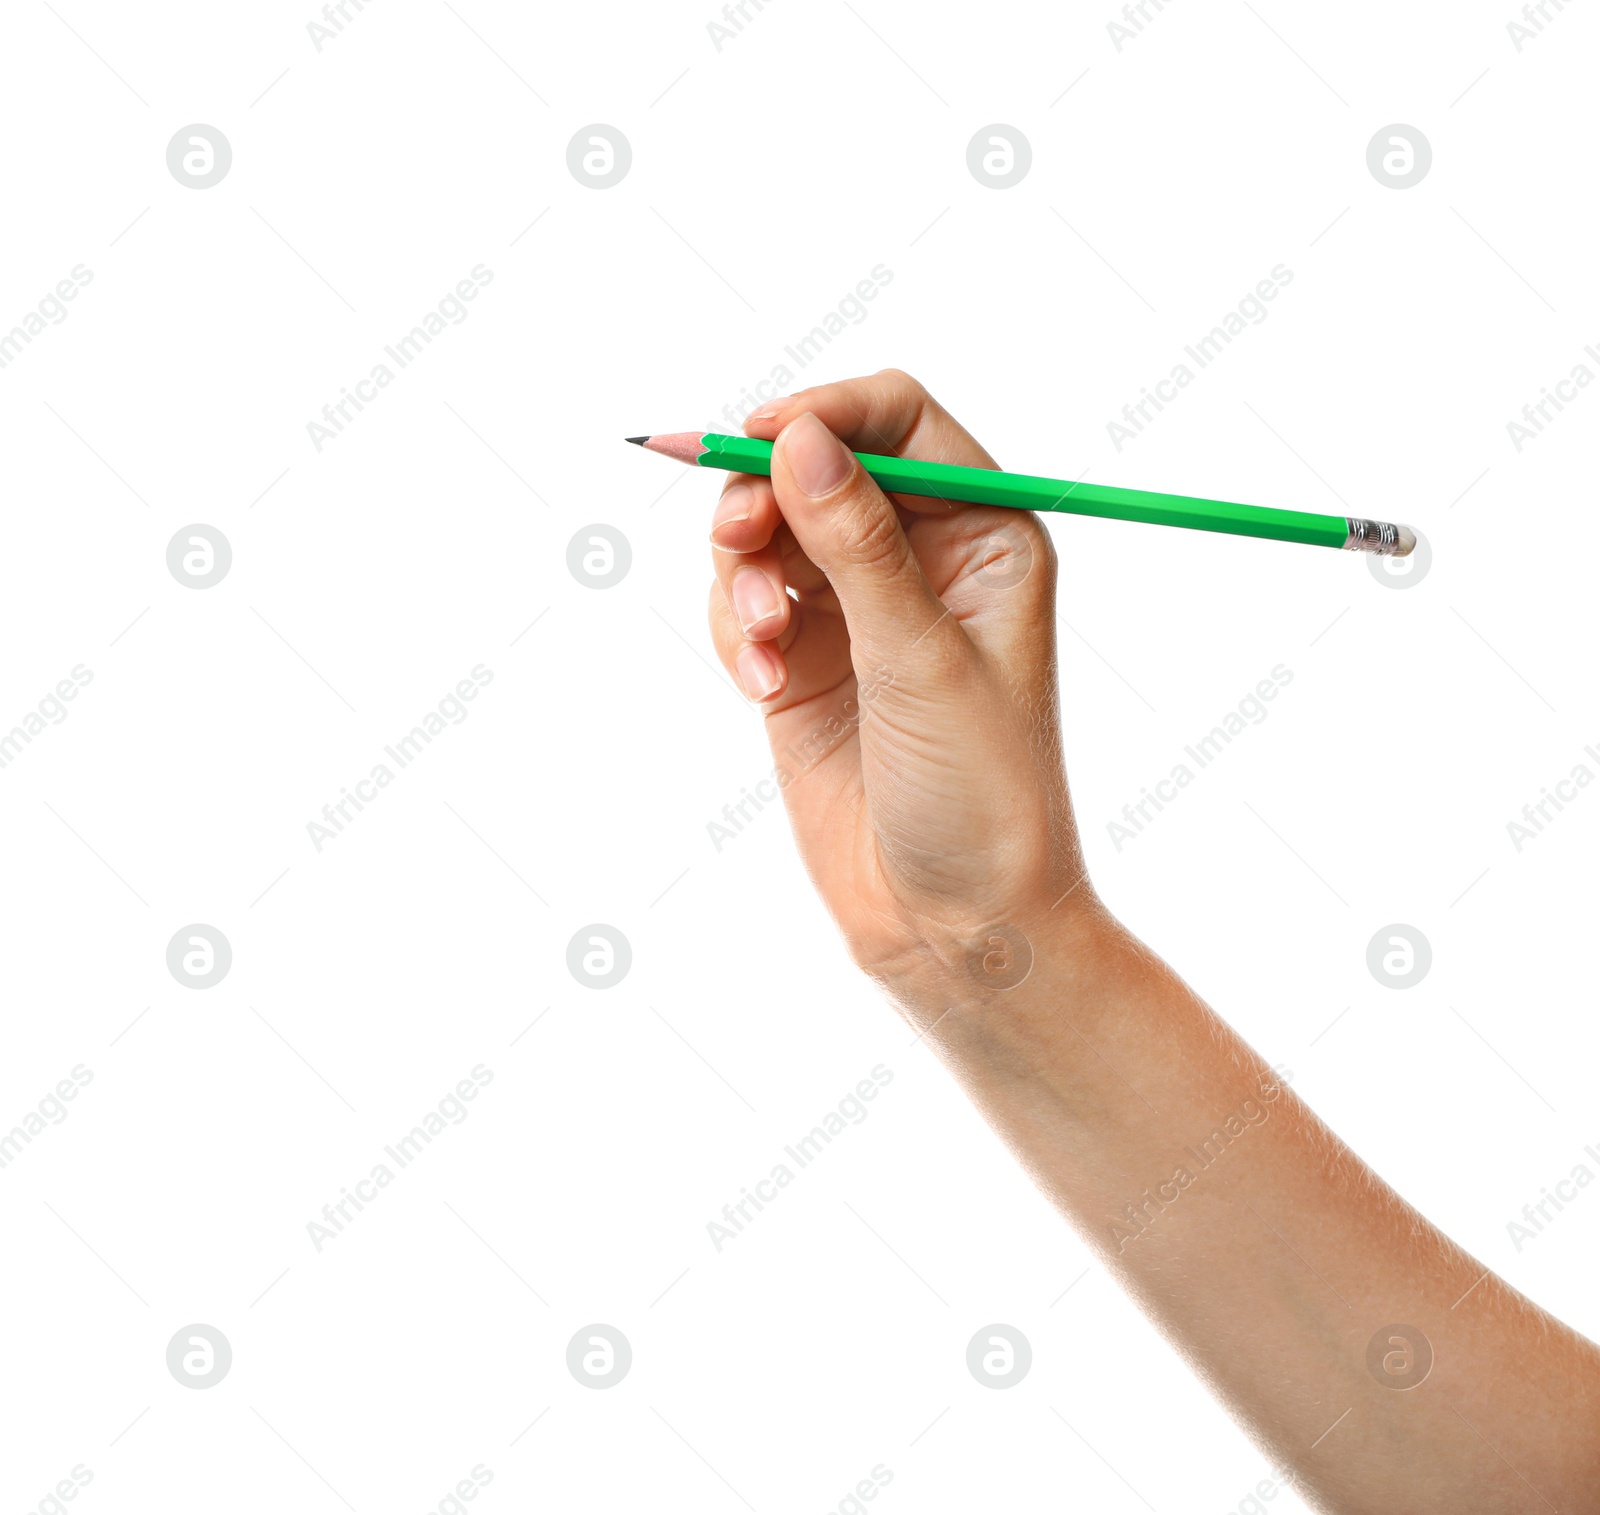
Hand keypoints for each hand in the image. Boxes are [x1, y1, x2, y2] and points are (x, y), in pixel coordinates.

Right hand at [706, 370, 1093, 998]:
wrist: (956, 923)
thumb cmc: (981, 796)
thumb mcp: (921, 661)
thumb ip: (859, 546)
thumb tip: (798, 435)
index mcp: (985, 537)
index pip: (900, 422)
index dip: (827, 413)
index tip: (759, 437)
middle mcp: (922, 560)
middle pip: (817, 467)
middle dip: (765, 498)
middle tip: (737, 544)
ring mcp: (859, 611)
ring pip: (769, 533)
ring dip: (745, 574)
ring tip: (762, 646)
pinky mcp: (808, 661)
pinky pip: (745, 603)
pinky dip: (736, 630)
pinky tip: (760, 686)